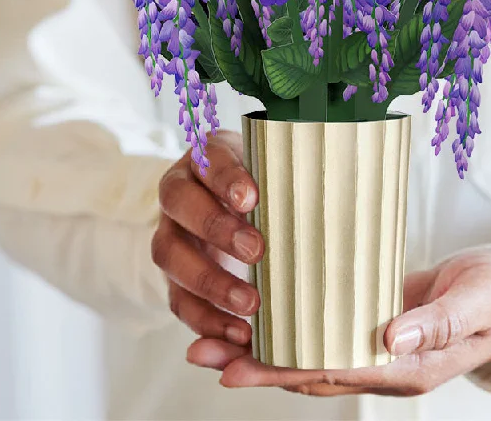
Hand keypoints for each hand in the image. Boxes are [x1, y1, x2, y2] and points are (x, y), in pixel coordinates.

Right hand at [151, 132, 262, 355]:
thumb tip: (320, 188)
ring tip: (250, 303)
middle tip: (256, 250)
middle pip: (179, 204)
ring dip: (209, 282)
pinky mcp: (172, 275)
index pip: (207, 160)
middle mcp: (178, 192)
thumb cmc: (262, 186)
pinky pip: (177, 298)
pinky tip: (238, 332)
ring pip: (169, 254)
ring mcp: (169, 232)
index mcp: (204, 158)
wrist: (236, 206)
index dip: (225, 179)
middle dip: (216, 228)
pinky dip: (205, 319)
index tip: (250, 199)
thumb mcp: (271, 171)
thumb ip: (280, 179)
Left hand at [187, 249, 490, 395]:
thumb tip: (389, 337)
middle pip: (311, 368)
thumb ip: (435, 321)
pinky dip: (297, 324)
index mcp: (409, 366)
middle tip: (203, 352)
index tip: (238, 366)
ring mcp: (381, 343)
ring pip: (314, 350)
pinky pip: (331, 327)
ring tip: (217, 338)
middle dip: (257, 363)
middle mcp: (387, 362)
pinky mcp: (378, 318)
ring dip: (268, 346)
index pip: (334, 370)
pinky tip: (271, 310)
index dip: (284, 369)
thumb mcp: (475, 301)